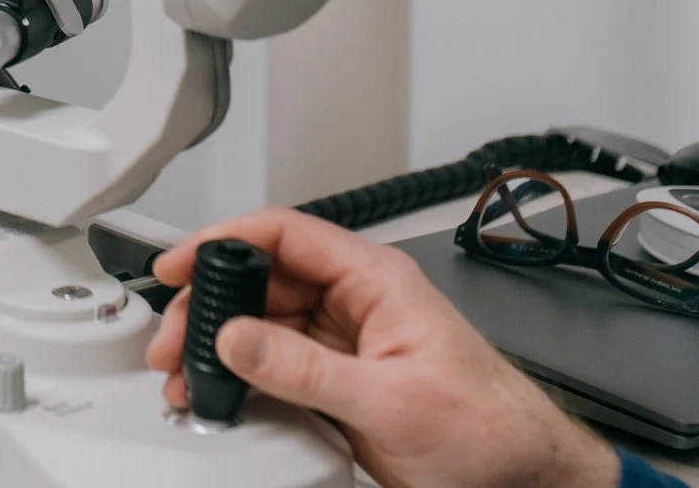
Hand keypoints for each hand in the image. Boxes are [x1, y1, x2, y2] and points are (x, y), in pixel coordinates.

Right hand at [145, 208, 620, 487]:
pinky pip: (278, 366)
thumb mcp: (389, 400)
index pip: (283, 235)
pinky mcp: (341, 382)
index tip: (178, 266)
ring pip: (264, 326)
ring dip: (222, 345)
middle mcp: (356, 303)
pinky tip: (223, 392)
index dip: (222, 242)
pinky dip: (244, 378)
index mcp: (375, 280)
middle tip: (173, 342)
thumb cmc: (489, 428)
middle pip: (263, 281)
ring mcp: (346, 343)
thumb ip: (306, 370)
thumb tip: (238, 339)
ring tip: (187, 374)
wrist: (525, 477)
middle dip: (210, 306)